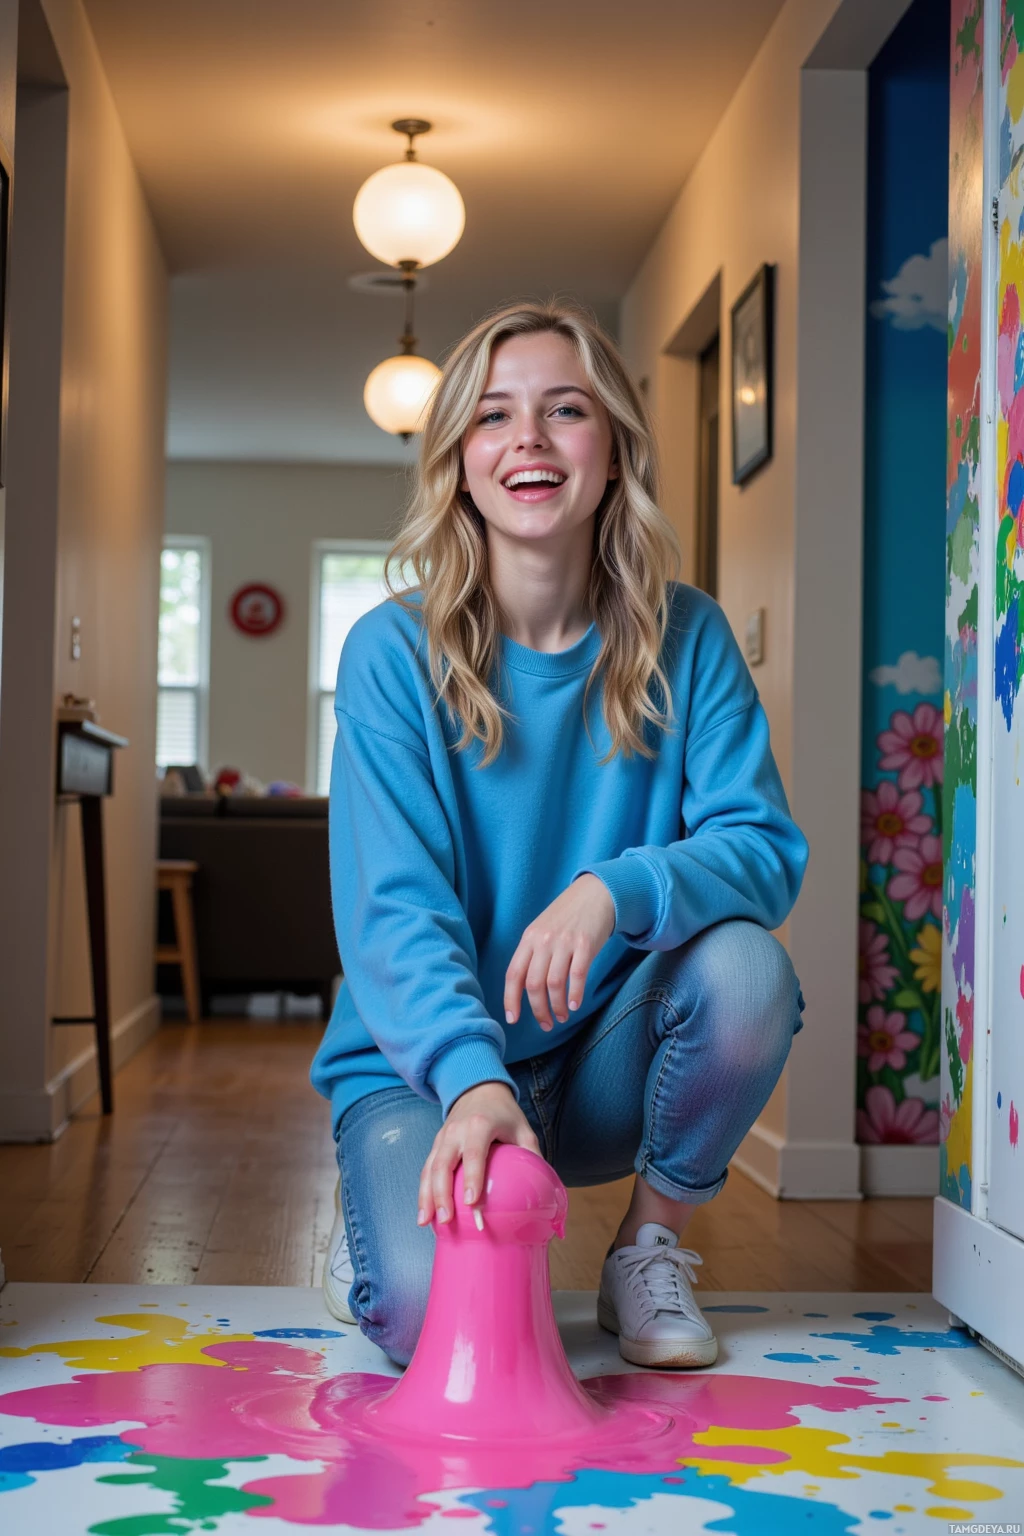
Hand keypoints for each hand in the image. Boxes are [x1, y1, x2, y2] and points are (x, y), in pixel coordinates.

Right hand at [418, 1081, 540, 1226]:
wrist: (478, 1089)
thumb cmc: (503, 1113)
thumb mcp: (522, 1128)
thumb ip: (531, 1155)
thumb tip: (543, 1190)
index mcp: (480, 1125)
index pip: (474, 1154)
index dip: (471, 1178)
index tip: (470, 1203)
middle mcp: (456, 1131)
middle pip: (444, 1164)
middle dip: (442, 1194)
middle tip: (446, 1221)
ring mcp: (442, 1137)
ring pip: (430, 1169)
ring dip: (426, 1196)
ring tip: (426, 1222)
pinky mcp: (435, 1145)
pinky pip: (426, 1169)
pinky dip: (423, 1192)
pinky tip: (425, 1214)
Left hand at [504, 873, 615, 1030]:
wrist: (594, 893)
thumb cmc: (566, 917)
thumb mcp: (542, 930)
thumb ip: (532, 955)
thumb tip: (524, 988)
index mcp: (528, 939)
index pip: (513, 974)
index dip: (511, 999)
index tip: (513, 1019)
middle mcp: (543, 941)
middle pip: (534, 984)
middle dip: (538, 1010)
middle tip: (546, 1024)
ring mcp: (564, 942)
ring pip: (554, 984)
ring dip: (557, 1006)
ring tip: (562, 1017)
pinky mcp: (585, 944)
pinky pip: (577, 975)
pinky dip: (575, 994)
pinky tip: (574, 1005)